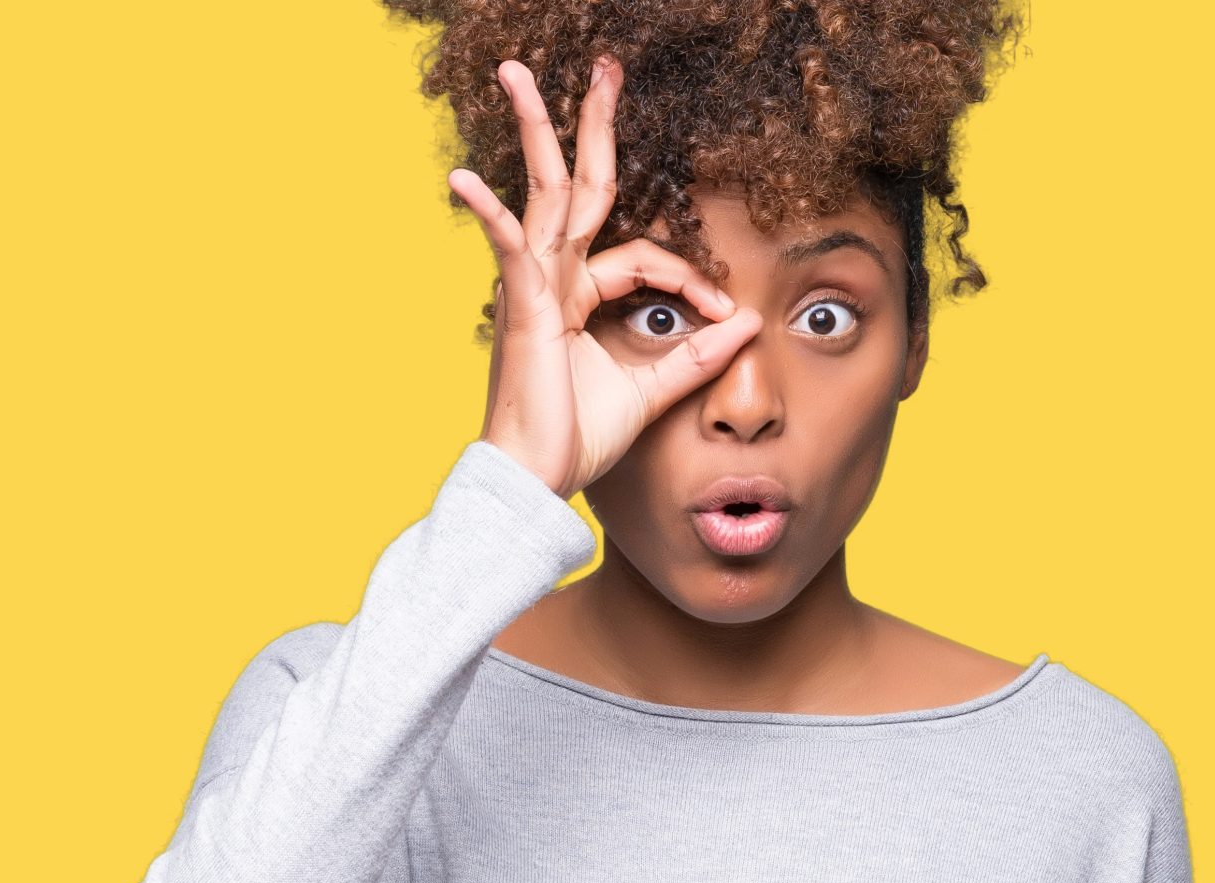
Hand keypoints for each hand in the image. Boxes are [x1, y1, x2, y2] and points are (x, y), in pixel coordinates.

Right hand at [449, 56, 764, 499]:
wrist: (537, 479)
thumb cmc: (580, 437)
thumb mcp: (655, 390)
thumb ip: (698, 356)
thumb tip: (748, 320)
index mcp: (582, 294)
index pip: (643, 255)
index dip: (689, 275)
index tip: (724, 310)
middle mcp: (554, 279)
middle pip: (577, 188)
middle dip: (590, 128)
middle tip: (603, 70)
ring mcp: (533, 288)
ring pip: (543, 195)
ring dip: (535, 131)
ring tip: (517, 74)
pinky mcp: (522, 309)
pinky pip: (508, 251)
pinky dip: (491, 215)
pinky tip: (466, 180)